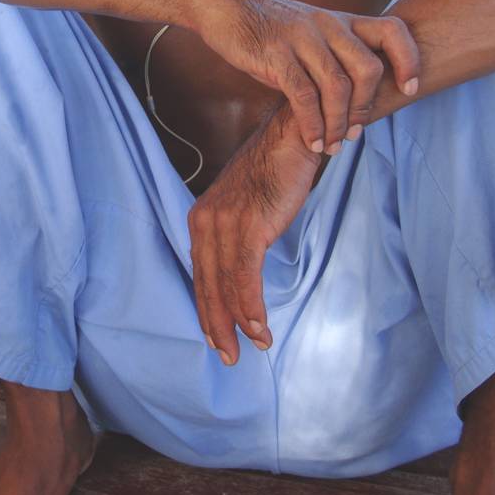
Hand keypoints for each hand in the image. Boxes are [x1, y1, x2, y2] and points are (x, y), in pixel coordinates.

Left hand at [187, 106, 320, 365]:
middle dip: (217, 326)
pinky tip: (259, 326)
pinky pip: (245, 275)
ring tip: (253, 347)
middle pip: (207, 286)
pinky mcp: (248, 226)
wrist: (294, 138)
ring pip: (225, 286)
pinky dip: (251, 304)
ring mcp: (225, 224)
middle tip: (229, 357)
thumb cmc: (276, 174)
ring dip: (239, 322)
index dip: (208, 311)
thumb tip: (243, 271)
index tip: (217, 339)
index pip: (201, 275)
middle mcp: (206, 222)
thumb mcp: (248, 208)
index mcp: (202, 220)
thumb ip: (240, 237)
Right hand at [196, 0, 419, 154]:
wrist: (225, 9)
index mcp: (342, 21)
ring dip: (338, 123)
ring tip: (332, 146)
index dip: (409, 59)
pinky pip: (303, 94)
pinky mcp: (275, 53)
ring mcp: (302, 38)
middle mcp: (327, 26)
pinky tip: (312, 141)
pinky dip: (312, 123)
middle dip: (366, 107)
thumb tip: (362, 93)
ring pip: (337, 86)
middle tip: (354, 133)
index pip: (393, 30)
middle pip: (368, 67)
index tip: (411, 88)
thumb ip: (337, 56)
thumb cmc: (270, 30)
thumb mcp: (312, 33)